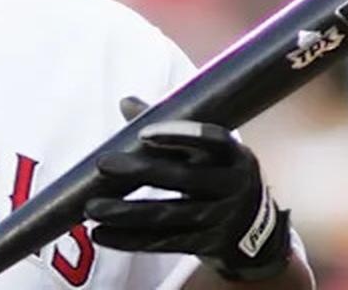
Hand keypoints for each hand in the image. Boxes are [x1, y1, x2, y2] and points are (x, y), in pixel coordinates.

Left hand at [82, 97, 292, 281]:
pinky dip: (130, 239)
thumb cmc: (218, 173)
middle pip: (183, 179)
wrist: (256, 229)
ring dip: (126, 213)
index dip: (179, 135)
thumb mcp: (208, 150)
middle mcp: (230, 186)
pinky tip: (101, 233)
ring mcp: (218, 219)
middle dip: (140, 171)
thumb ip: (169, 126)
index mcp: (232, 155)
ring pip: (168, 216)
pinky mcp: (203, 245)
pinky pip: (163, 243)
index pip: (212, 140)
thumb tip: (126, 103)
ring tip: (92, 208)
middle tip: (103, 164)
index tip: (143, 133)